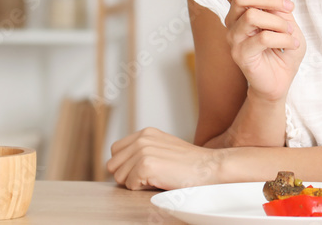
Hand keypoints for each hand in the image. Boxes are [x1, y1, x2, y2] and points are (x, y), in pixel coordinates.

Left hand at [107, 127, 221, 189]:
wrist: (209, 168)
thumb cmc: (189, 164)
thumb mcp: (163, 148)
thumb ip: (143, 150)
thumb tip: (120, 165)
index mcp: (145, 133)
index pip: (115, 150)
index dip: (125, 164)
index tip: (141, 170)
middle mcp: (142, 138)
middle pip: (112, 164)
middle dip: (126, 175)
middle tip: (148, 177)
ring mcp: (143, 151)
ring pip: (118, 176)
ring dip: (134, 182)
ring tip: (155, 178)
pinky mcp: (145, 165)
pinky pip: (129, 185)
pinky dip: (142, 188)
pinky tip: (159, 181)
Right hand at [210, 0, 306, 101]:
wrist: (283, 79)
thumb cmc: (283, 48)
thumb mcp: (285, 19)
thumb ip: (271, 1)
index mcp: (241, 9)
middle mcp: (232, 21)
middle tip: (289, 8)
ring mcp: (233, 38)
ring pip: (252, 16)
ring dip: (279, 22)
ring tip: (290, 33)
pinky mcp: (240, 54)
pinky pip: (263, 38)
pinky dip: (283, 39)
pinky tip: (291, 45)